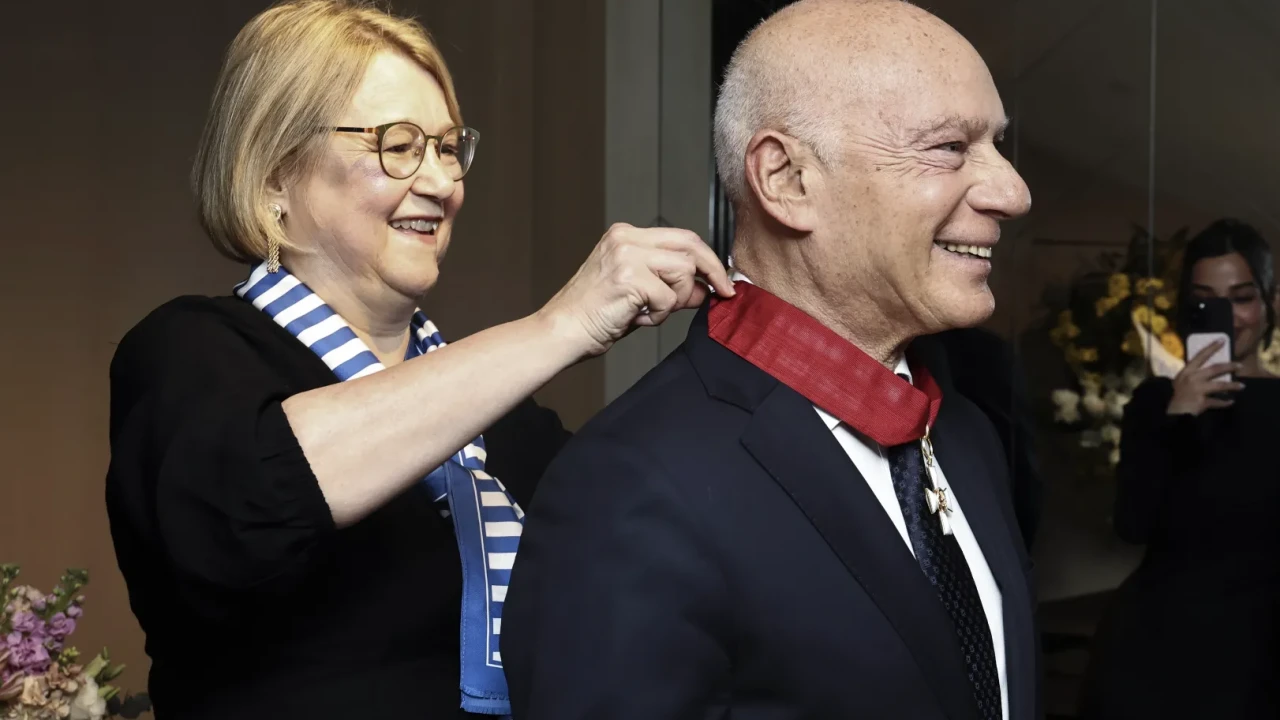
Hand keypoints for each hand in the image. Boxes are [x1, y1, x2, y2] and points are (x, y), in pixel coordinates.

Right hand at [539, 223, 734, 357]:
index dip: (706, 259)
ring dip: (676, 299)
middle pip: (689, 243)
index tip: (720, 280)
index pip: (681, 237)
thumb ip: (671, 286)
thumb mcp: (639, 295)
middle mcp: (626, 238)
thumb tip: (704, 288)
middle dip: (712, 269)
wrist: (561, 331)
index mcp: (626, 236)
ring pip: (683, 270)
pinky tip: (637, 318)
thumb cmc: (593, 316)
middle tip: (723, 292)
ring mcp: (627, 255)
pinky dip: (660, 315)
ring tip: (650, 313)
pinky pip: (668, 297)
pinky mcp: (629, 277)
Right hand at [1167, 339, 1243, 415]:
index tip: (1222, 340)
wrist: (1172, 412)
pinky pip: (1217, 401)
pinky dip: (1224, 402)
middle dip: (1229, 366)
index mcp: (1186, 371)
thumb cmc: (1175, 395)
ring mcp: (1197, 390)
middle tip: (1240, 365)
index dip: (1212, 348)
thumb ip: (1192, 375)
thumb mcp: (1181, 381)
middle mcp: (1192, 378)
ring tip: (1242, 386)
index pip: (1200, 356)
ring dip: (1232, 385)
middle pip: (1215, 369)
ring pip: (1219, 385)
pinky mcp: (1202, 401)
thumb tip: (1207, 371)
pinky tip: (1231, 402)